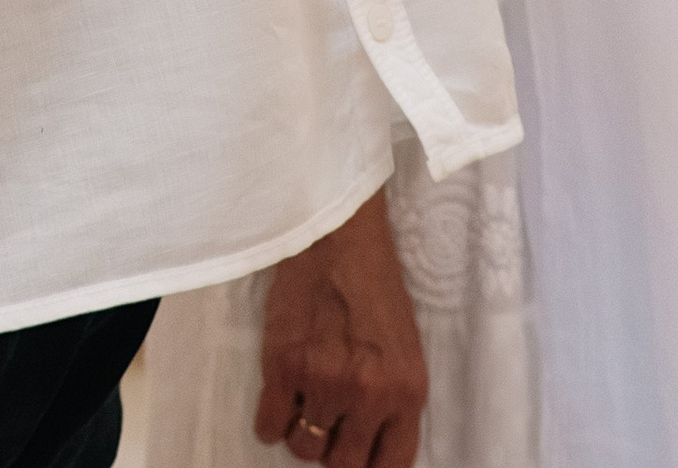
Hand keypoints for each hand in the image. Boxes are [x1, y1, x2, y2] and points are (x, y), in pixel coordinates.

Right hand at [256, 188, 426, 463]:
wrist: (338, 232)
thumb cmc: (374, 284)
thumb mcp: (405, 349)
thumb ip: (392, 400)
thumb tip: (369, 446)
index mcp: (408, 392)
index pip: (390, 466)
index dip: (367, 464)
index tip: (354, 452)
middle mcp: (370, 394)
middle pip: (342, 465)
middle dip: (332, 448)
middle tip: (326, 420)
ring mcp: (325, 382)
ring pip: (303, 447)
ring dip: (300, 431)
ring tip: (302, 400)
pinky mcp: (285, 366)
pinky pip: (269, 427)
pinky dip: (270, 419)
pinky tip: (279, 395)